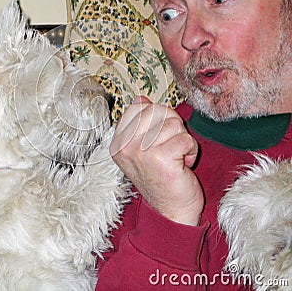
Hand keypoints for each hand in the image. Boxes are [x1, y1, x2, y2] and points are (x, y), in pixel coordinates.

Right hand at [110, 96, 203, 225]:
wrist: (170, 211)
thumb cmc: (160, 177)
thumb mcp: (143, 148)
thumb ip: (140, 124)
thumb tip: (140, 99)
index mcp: (118, 142)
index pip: (139, 107)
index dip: (157, 116)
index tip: (158, 137)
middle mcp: (125, 146)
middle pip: (157, 110)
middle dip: (171, 126)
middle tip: (170, 146)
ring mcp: (140, 152)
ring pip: (173, 124)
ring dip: (182, 140)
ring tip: (177, 157)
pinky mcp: (160, 158)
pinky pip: (185, 138)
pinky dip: (191, 150)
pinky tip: (184, 164)